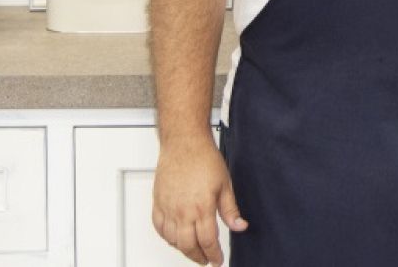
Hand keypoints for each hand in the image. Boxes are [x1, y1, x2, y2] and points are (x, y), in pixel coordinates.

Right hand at [152, 136, 245, 265]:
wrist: (184, 142)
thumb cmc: (204, 158)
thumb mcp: (225, 184)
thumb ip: (231, 210)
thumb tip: (240, 226)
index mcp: (202, 207)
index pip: (208, 241)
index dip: (214, 254)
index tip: (217, 260)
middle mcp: (183, 210)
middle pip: (188, 245)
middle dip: (199, 257)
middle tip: (206, 259)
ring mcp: (168, 207)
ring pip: (172, 239)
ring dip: (183, 249)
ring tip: (193, 250)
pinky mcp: (158, 202)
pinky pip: (159, 227)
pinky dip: (166, 237)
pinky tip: (174, 237)